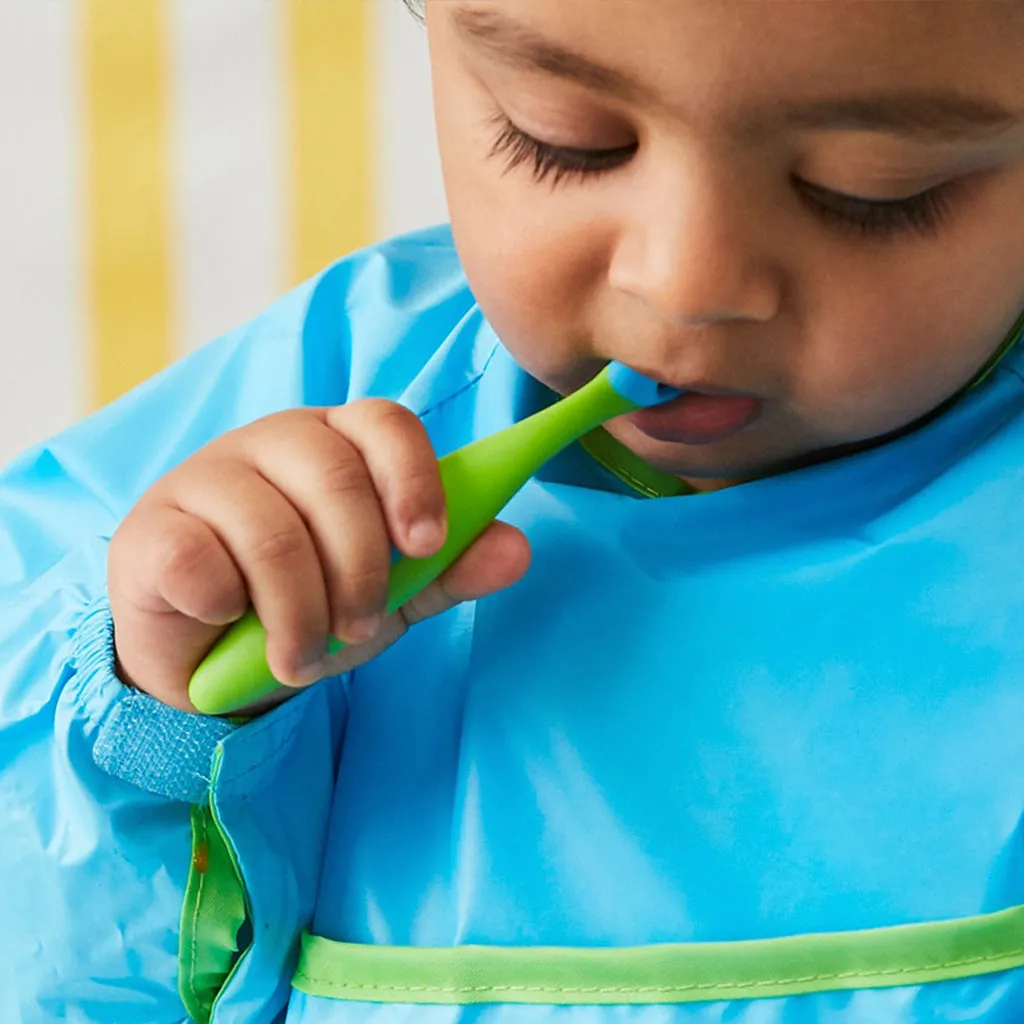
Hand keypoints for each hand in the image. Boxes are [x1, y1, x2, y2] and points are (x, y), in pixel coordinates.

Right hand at [108, 401, 530, 712]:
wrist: (212, 661)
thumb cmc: (306, 607)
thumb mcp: (391, 597)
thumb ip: (449, 571)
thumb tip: (517, 549)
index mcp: (338, 444)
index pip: (385, 423)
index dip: (413, 478)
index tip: (426, 544)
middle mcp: (273, 443)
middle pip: (334, 476)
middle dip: (360, 569)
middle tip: (359, 626)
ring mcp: (206, 476)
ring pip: (272, 530)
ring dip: (298, 611)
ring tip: (300, 656)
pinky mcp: (153, 527)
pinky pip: (201, 560)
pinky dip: (228, 608)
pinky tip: (229, 621)